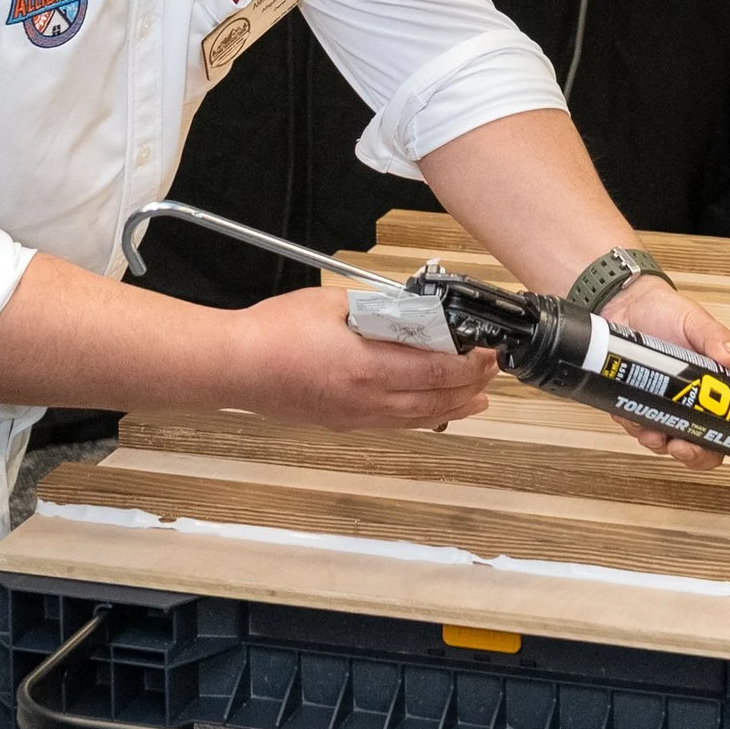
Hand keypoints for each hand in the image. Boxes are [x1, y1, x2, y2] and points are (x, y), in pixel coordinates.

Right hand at [227, 283, 495, 433]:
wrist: (237, 366)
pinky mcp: (344, 422)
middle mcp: (370, 399)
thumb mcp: (335, 304)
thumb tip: (410, 313)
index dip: (471, 365)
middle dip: (471, 387)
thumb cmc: (275, 332)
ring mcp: (358, 416)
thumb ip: (378, 311)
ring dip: (454, 409)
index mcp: (371, 366)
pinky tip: (433, 414)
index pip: (438, 371)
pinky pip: (397, 424)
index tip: (489, 353)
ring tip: (479, 402)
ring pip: (420, 418)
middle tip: (492, 373)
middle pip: (437, 399)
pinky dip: (425, 419)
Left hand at [603, 278, 729, 493]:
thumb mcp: (696, 322)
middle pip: (712, 451)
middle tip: (688, 448)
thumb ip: (717, 339)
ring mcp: (671, 412)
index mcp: (726, 392)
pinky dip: (641, 429)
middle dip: (701, 457)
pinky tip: (635, 417)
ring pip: (676, 448)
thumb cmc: (668, 313)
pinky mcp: (642, 410)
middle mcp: (702, 408)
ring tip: (657, 432)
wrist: (624, 306)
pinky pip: (644, 432)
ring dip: (667, 446)